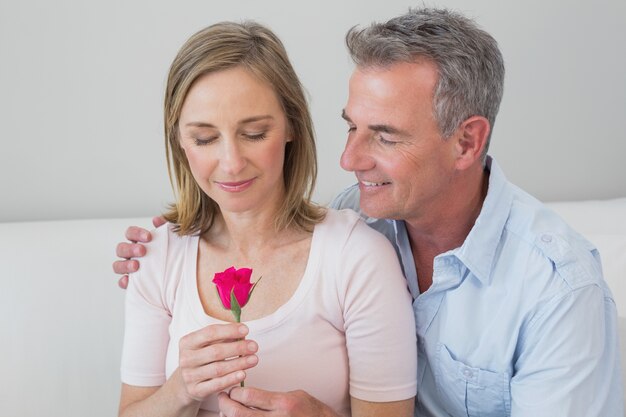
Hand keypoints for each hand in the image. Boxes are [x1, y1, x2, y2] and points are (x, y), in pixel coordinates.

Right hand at [112, 216, 165, 288]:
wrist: (176, 274)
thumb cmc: (169, 253)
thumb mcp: (169, 240)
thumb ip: (164, 229)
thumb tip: (156, 219)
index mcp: (137, 242)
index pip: (130, 233)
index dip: (136, 233)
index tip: (148, 237)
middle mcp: (130, 254)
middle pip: (121, 248)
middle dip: (130, 249)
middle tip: (142, 251)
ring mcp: (128, 268)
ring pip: (117, 265)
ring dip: (125, 265)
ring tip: (136, 266)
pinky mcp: (131, 283)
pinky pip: (122, 282)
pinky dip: (123, 282)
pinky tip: (129, 281)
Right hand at [178, 323, 258, 401]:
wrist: (186, 383)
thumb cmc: (201, 359)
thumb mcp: (207, 345)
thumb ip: (223, 338)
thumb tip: (243, 334)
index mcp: (187, 342)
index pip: (210, 332)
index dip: (230, 330)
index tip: (245, 330)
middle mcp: (186, 358)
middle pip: (216, 351)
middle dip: (238, 348)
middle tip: (254, 346)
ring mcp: (189, 376)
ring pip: (218, 369)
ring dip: (239, 363)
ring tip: (254, 359)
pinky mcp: (195, 390)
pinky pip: (216, 384)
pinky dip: (231, 379)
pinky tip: (243, 374)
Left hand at [218, 388, 338, 416]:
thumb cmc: (310, 410)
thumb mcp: (293, 395)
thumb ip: (270, 396)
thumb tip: (246, 395)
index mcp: (283, 403)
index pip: (248, 396)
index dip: (235, 392)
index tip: (232, 390)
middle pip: (239, 414)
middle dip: (225, 405)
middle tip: (222, 399)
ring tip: (226, 411)